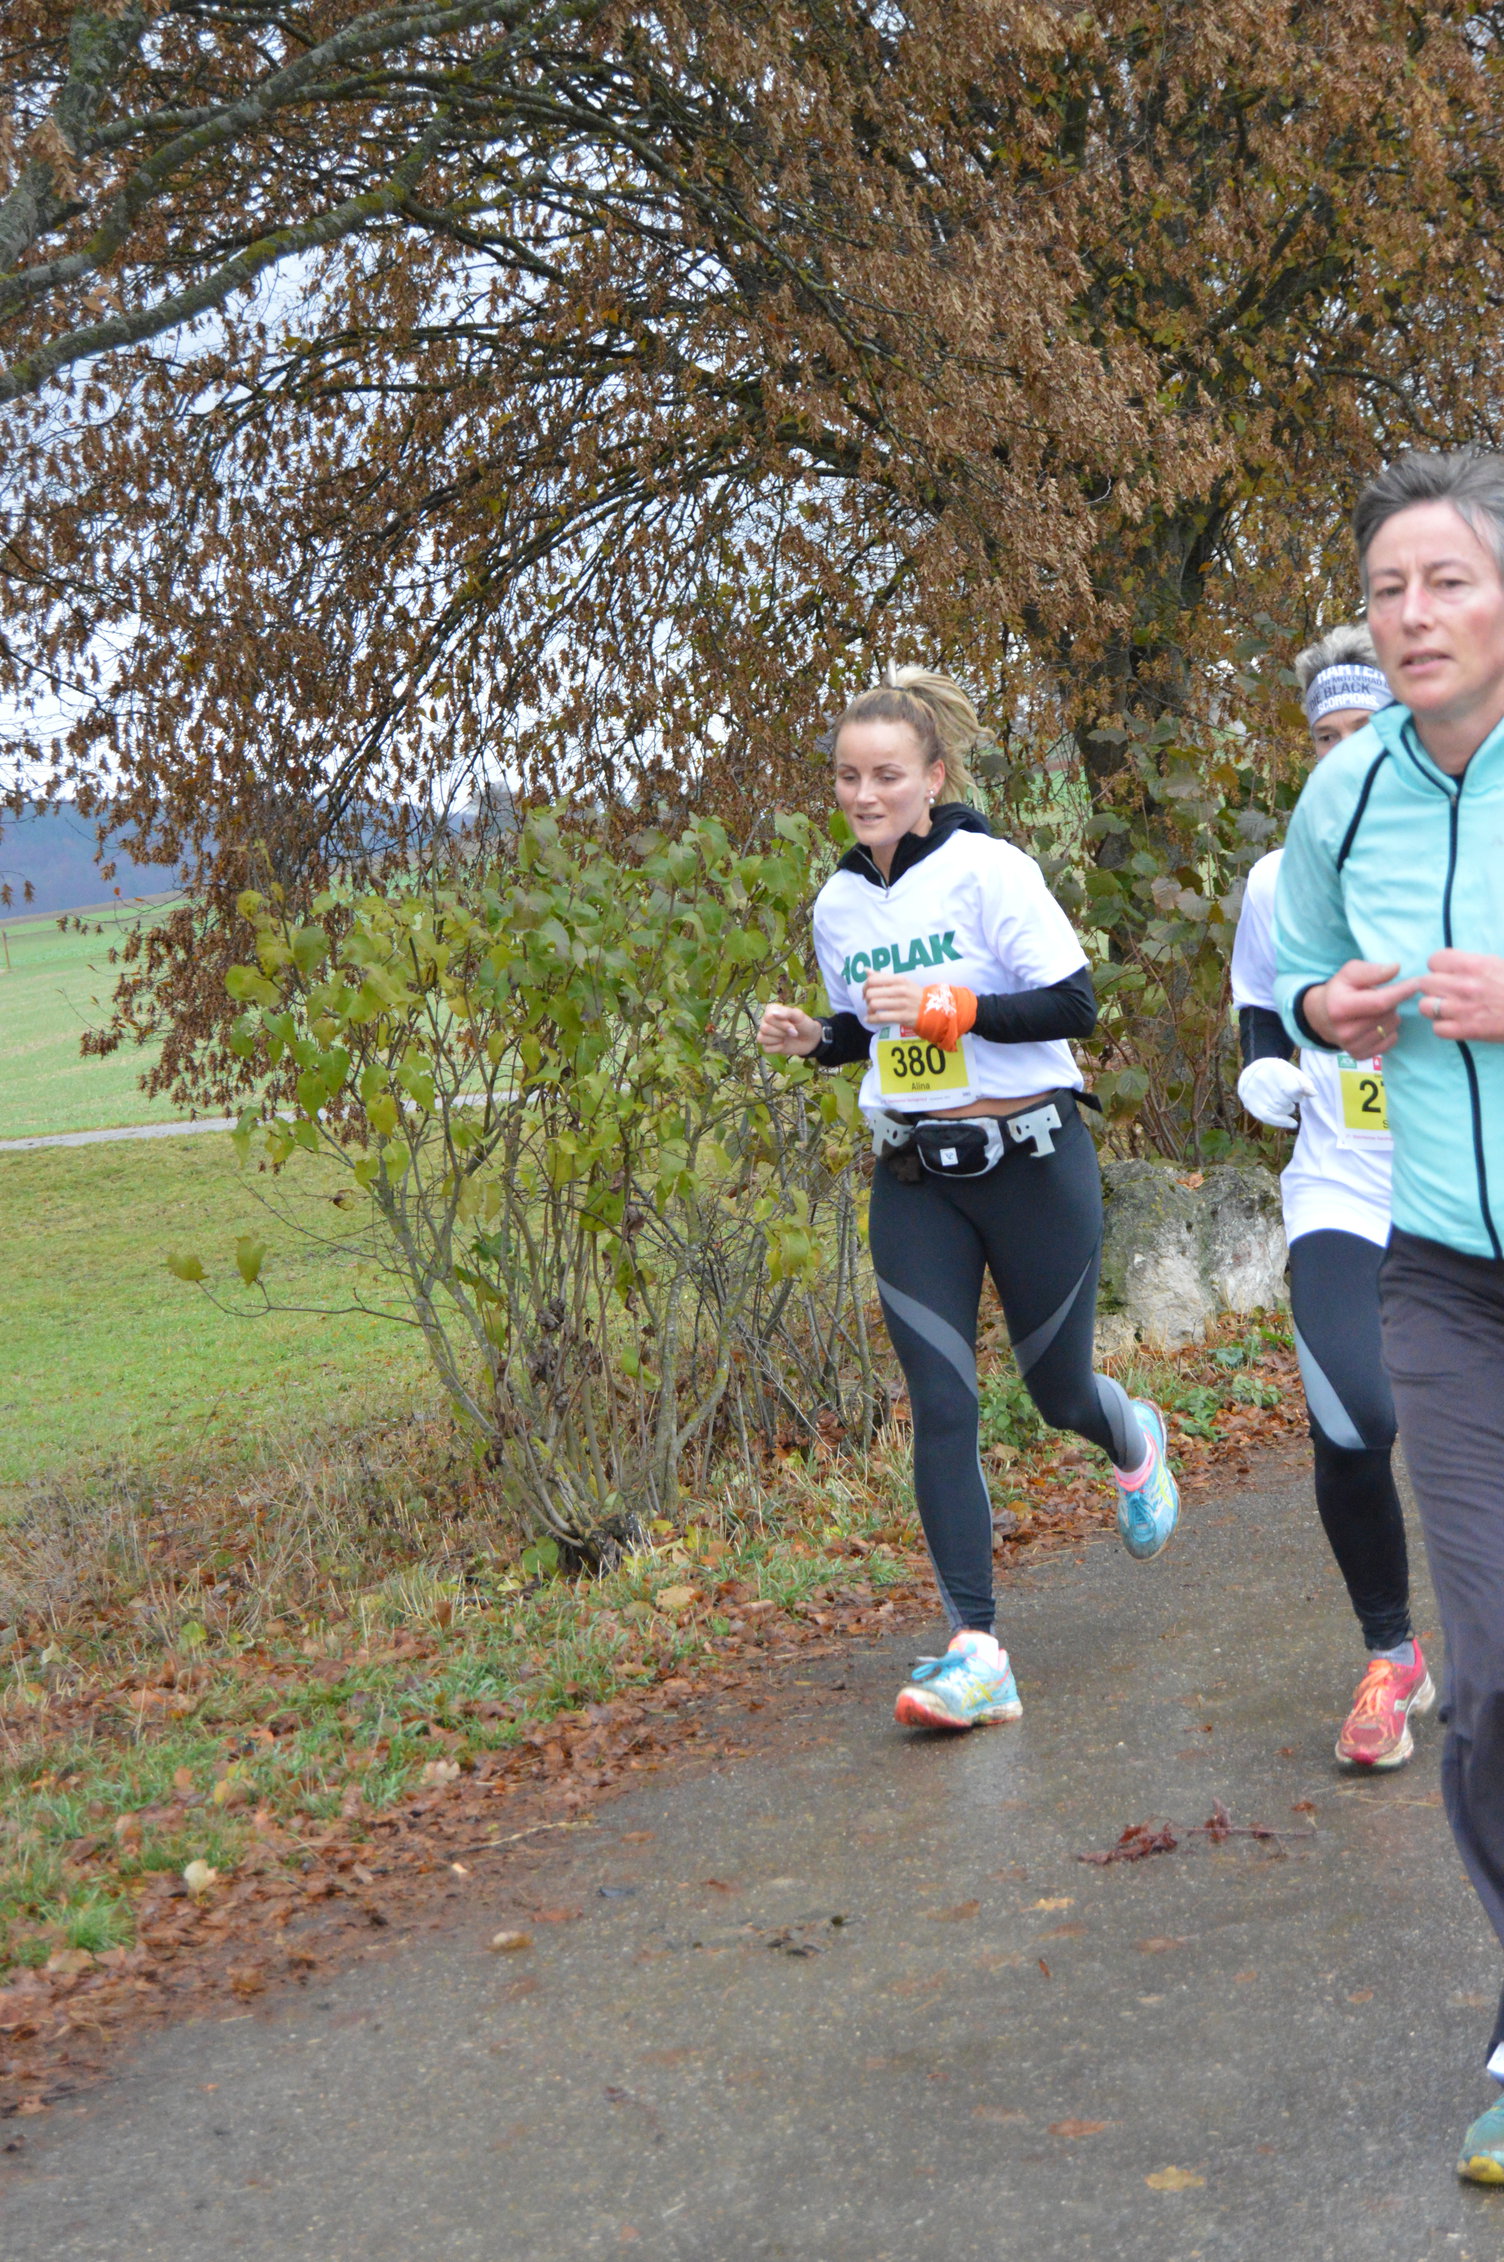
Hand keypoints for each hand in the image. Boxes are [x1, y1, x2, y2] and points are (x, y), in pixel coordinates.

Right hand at [757, 1002, 823, 1056]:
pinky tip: (783, 1044)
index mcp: (771, 1010)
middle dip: (781, 1032)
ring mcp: (765, 1034)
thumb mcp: (799, 1015)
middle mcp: (766, 1021)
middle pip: (764, 1028)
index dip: (782, 1024)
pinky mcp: (767, 1045)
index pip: (768, 1017)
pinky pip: (766, 1048)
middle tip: (792, 1032)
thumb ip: (786, 1013)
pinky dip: (777, 1048)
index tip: (793, 1025)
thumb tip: (772, 1013)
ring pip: (761, 1038)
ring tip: (786, 1037)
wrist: (810, 1040)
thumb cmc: (804, 1024)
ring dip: (778, 1039)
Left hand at [862, 974, 926, 1025]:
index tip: (866, 992)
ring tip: (872, 1011)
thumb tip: (866, 970)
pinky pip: (881, 1017)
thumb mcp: (901, 982)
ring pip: (874, 1005)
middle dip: (866, 999)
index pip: (873, 980)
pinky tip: (869, 1019)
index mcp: (899, 979)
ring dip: (869, 1009)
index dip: (865, 987)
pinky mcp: (902, 1017)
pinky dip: (871, 1019)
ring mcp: (902, 1004)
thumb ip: (883, 977)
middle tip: (869, 1002)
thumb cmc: (914, 995)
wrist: (932, 1009)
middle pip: (871, 993)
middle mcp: (900, 990)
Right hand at [1237, 1057, 1315, 1129]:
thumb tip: (1313, 1094)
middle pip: (1286, 1100)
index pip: (1292, 1088)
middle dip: (1292, 1100)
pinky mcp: (1251, 1105)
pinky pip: (1269, 1118)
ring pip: (1280, 1109)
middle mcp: (1261, 1080)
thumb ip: (1304, 1081)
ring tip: (1283, 1099)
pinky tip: (1292, 1123)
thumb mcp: (1291, 1070)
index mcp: (1273, 1068)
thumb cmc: (1277, 1073)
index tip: (1306, 1093)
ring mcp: (1255, 1094)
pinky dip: (1283, 1122)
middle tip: (1289, 1094)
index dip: (1300, 1093)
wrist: (1252, 1073)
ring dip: (1287, 1107)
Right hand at [1300, 960, 1421, 1054]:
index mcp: (1340, 1008)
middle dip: (1393, 1001)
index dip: (1402, 992)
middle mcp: (1345, 1031)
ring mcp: (1352, 1046)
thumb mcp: (1350, 972)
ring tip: (1377, 1010)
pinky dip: (1390, 1030)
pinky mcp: (1359, 1055)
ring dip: (1391, 1015)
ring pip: (1392, 1027)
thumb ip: (1371, 970)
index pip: (1380, 1002)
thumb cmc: (1340, 990)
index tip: (1417, 983)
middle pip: (1388, 1014)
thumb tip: (1396, 969)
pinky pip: (1391, 1041)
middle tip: (1382, 995)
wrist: (1321, 1016)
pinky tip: (1377, 1023)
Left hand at [1415, 950, 1503, 1042]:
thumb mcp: (1497, 963)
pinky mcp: (1466, 1031)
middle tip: (1448, 992)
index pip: (1434, 960)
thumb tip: (1452, 964)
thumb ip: (1472, 963)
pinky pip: (1437, 1029)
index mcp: (1472, 964)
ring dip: (1435, 1008)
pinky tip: (1456, 1024)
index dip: (1439, 967)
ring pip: (1425, 1007)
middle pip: (1425, 983)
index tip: (1447, 973)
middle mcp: (1463, 985)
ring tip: (1449, 1009)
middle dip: (1434, 988)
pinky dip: (1444, 1028)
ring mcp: (1462, 1009)